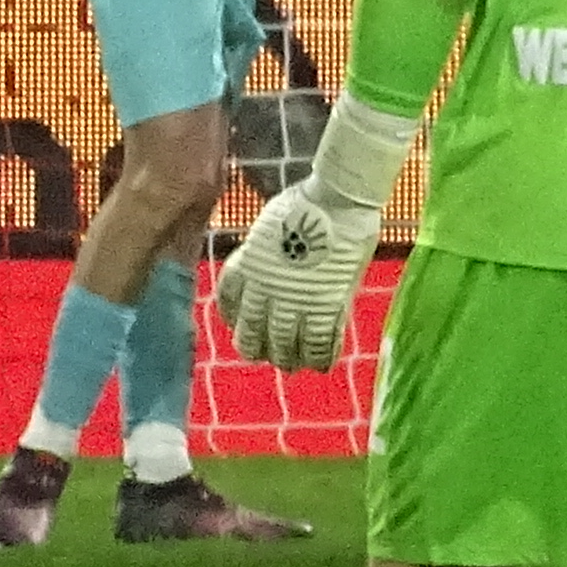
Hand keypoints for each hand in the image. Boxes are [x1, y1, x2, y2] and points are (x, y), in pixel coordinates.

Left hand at [219, 92, 415, 369]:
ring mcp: (294, 301)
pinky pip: (318, 343)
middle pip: (251, 334)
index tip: (241, 326)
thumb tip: (262, 267)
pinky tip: (321, 364)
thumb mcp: (267, 226)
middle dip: (257, 349)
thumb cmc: (306, 202)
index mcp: (246, 266)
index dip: (234, 319)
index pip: (228, 303)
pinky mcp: (325, 308)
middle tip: (266, 355)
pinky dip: (319, 357)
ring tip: (292, 365)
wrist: (338, 201)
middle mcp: (264, 290)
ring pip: (283, 345)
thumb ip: (260, 254)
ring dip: (287, 359)